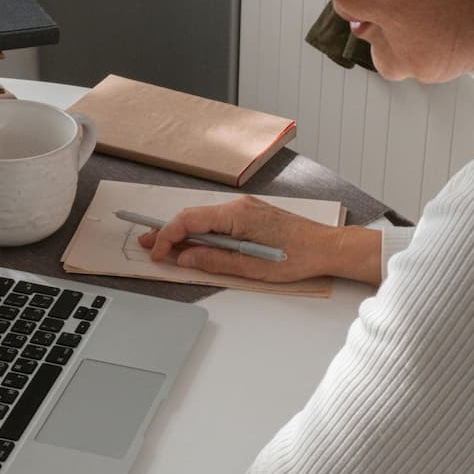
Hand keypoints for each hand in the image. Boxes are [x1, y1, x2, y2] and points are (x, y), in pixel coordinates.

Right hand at [139, 195, 380, 284]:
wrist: (327, 247)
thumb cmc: (297, 257)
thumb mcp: (251, 267)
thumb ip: (215, 260)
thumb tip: (186, 258)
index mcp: (236, 215)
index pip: (189, 220)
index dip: (167, 236)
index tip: (157, 253)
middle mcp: (238, 206)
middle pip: (193, 216)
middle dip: (168, 232)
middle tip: (146, 245)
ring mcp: (245, 209)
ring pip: (204, 219)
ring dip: (184, 233)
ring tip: (164, 247)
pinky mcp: (252, 215)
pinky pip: (218, 222)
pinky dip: (202, 233)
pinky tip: (194, 245)